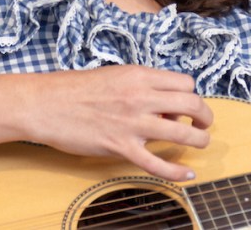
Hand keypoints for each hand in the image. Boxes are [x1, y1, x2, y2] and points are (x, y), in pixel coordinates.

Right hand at [25, 65, 213, 180]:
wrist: (45, 104)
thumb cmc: (76, 88)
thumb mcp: (115, 76)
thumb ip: (142, 87)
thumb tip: (164, 106)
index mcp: (140, 76)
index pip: (185, 84)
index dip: (191, 96)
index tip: (185, 106)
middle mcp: (140, 97)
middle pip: (192, 104)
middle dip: (205, 116)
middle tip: (204, 124)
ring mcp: (132, 123)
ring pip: (182, 134)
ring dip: (199, 140)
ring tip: (201, 143)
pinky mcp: (120, 147)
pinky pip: (156, 163)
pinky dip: (176, 172)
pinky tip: (187, 175)